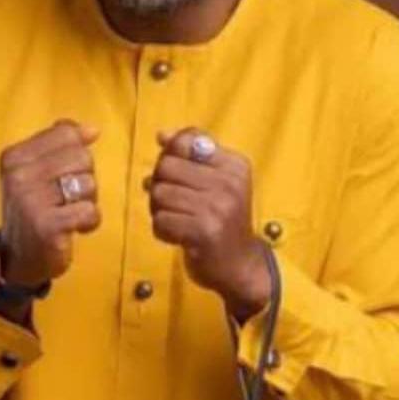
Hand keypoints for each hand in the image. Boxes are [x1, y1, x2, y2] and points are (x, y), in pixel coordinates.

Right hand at [0, 119, 100, 289]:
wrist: (16, 259)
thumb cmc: (34, 208)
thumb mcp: (38, 170)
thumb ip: (61, 143)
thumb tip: (92, 130)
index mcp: (14, 156)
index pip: (66, 134)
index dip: (77, 153)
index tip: (63, 173)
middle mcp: (18, 175)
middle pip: (82, 157)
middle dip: (85, 177)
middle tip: (68, 197)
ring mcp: (31, 201)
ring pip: (89, 183)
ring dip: (88, 200)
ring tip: (70, 212)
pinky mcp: (48, 226)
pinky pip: (90, 211)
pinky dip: (90, 221)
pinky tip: (76, 228)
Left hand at [149, 128, 270, 320]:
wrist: (240, 265)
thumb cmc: (223, 217)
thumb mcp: (218, 179)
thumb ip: (191, 153)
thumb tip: (162, 134)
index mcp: (234, 164)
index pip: (185, 141)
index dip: (170, 156)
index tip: (176, 175)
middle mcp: (229, 182)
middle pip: (166, 166)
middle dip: (160, 184)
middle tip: (171, 200)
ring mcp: (218, 207)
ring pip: (159, 193)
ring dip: (158, 209)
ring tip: (175, 218)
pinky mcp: (204, 231)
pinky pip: (160, 219)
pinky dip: (162, 229)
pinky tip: (176, 235)